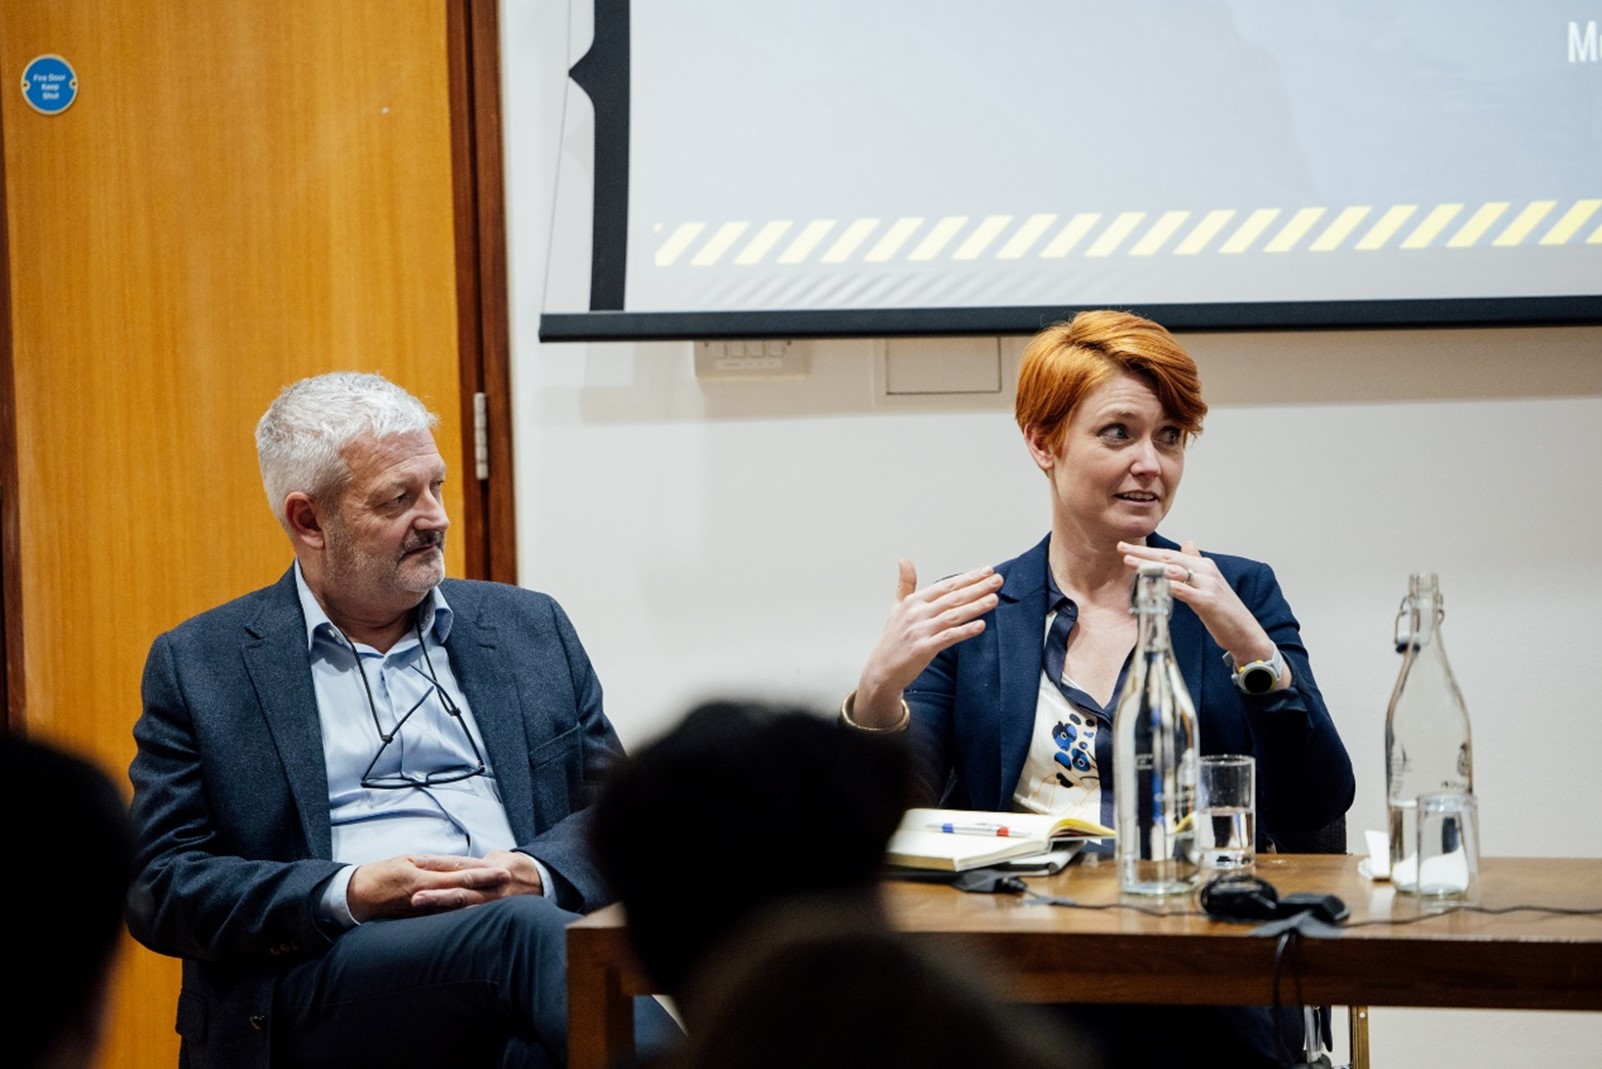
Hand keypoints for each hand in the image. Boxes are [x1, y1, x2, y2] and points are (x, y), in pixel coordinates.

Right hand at [347, 853, 517, 921]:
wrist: (355, 897)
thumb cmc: (381, 875)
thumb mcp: (407, 861)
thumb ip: (433, 864)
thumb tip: (457, 864)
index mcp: (423, 873)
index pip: (457, 869)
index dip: (480, 868)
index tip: (500, 867)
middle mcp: (425, 891)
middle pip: (461, 886)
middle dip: (485, 882)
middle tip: (506, 878)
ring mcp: (422, 908)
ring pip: (454, 903)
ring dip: (476, 899)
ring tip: (497, 897)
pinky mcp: (417, 920)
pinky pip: (441, 917)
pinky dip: (458, 914)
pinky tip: (473, 915)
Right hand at [854, 560, 1001, 724]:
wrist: (882, 669)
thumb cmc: (893, 638)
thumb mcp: (897, 607)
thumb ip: (905, 584)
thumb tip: (904, 560)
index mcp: (913, 601)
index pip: (946, 586)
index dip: (968, 577)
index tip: (986, 571)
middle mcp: (917, 613)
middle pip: (953, 597)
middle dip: (978, 587)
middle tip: (997, 579)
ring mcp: (920, 631)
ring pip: (954, 615)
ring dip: (976, 606)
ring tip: (994, 598)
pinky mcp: (924, 648)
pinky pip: (949, 637)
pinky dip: (965, 631)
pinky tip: (981, 625)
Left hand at [1116, 540, 1285, 680]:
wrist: (1245, 633)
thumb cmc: (1224, 611)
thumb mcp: (1209, 583)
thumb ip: (1196, 563)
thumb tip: (1188, 543)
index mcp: (1203, 566)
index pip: (1170, 555)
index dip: (1147, 551)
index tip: (1125, 548)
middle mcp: (1206, 571)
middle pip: (1169, 559)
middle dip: (1143, 554)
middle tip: (1121, 549)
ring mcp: (1208, 585)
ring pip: (1173, 571)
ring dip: (1150, 567)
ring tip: (1130, 564)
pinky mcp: (1208, 601)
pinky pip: (1184, 591)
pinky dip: (1167, 586)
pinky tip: (1152, 583)